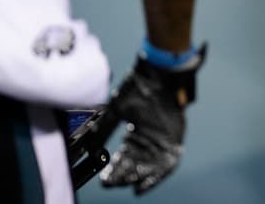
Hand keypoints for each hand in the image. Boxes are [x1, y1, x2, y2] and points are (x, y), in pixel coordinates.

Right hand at [100, 54, 200, 193]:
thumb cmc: (140, 89)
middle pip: (134, 165)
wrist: (162, 77)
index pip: (123, 157)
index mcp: (135, 133)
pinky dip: (155, 177)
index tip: (104, 179)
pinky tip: (143, 186)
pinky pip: (166, 165)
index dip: (114, 169)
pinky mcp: (174, 142)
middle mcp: (148, 141)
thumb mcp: (118, 109)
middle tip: (111, 182)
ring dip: (136, 178)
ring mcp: (161, 142)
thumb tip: (90, 142)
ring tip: (125, 187)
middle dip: (123, 176)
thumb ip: (106, 126)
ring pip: (148, 168)